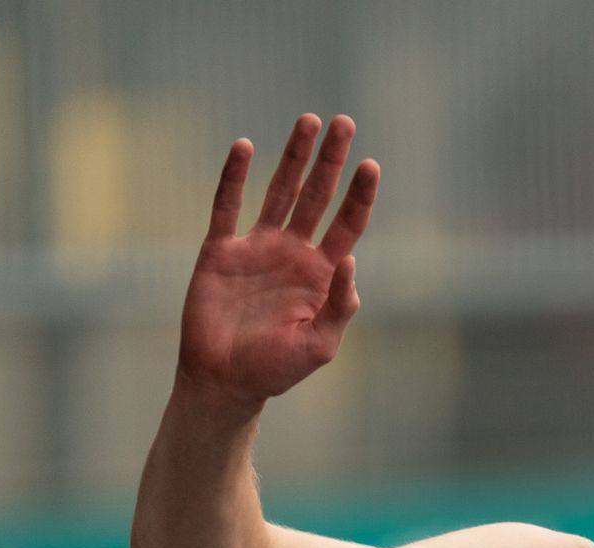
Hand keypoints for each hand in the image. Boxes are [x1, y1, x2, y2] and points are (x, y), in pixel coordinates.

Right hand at [177, 114, 378, 408]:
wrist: (224, 381)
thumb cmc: (276, 369)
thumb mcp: (320, 345)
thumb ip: (339, 307)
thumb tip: (351, 261)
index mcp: (322, 274)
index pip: (348, 224)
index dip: (360, 195)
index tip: (371, 165)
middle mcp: (293, 253)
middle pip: (318, 195)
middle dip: (331, 160)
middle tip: (345, 122)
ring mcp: (257, 248)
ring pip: (280, 191)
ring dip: (293, 157)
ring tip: (308, 121)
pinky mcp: (222, 250)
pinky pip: (228, 205)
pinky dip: (234, 176)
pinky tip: (245, 147)